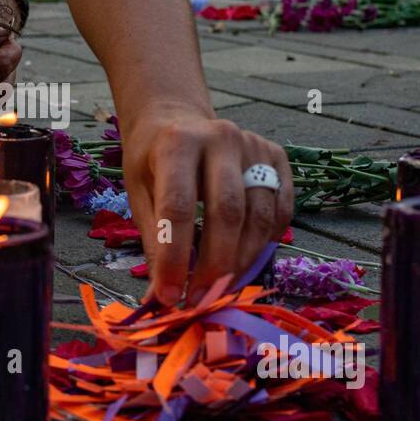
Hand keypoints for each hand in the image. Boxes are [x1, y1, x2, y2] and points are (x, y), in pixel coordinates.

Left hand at [119, 104, 293, 305]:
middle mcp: (220, 138)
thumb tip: (162, 298)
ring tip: (222, 288)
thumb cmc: (153, 161)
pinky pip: (281, 208)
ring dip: (243, 260)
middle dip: (215, 265)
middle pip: (228, 211)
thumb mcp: (139, 194)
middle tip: (202, 300)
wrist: (177, 120)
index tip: (170, 296)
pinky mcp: (276, 156)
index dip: (175, 257)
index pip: (179, 207)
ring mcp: (253, 145)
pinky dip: (266, 242)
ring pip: (259, 214)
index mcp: (178, 144)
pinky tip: (246, 261)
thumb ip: (154, 242)